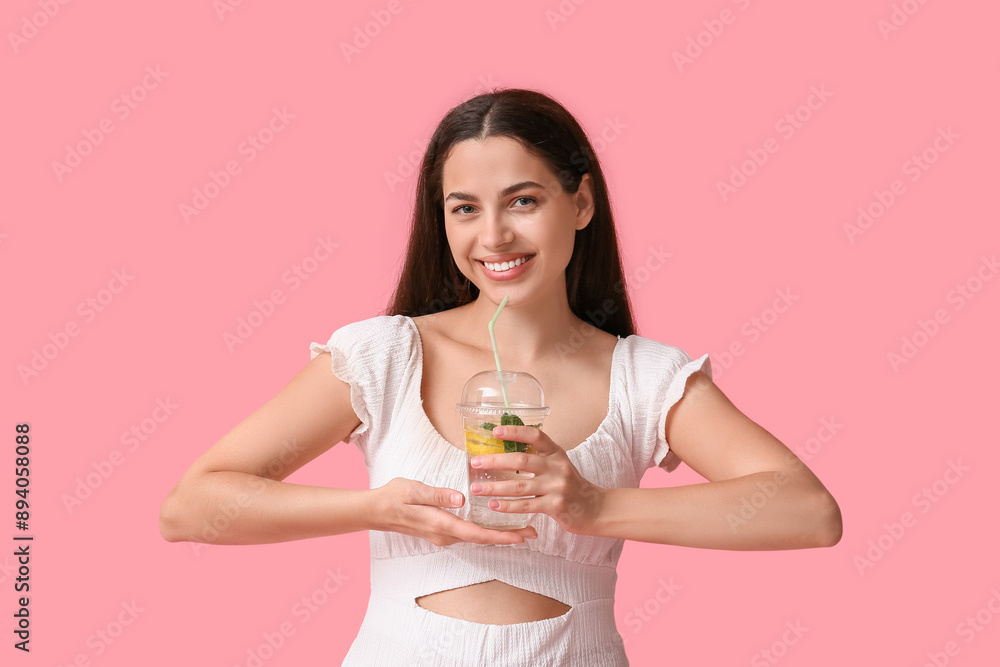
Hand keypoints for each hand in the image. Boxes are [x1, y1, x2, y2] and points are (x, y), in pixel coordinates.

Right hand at [371, 477, 537, 546]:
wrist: (375, 510)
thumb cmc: (394, 497)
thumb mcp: (414, 490)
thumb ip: (437, 494)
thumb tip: (460, 499)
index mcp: (441, 524)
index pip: (477, 533)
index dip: (501, 536)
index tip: (522, 535)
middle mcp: (445, 534)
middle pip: (482, 538)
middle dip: (507, 537)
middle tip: (533, 533)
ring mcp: (443, 535)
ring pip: (476, 537)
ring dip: (498, 534)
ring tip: (520, 529)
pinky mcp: (441, 530)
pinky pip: (469, 533)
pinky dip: (486, 530)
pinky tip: (494, 523)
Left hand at [469, 425, 606, 534]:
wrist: (595, 509)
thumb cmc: (571, 485)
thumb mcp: (558, 465)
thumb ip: (538, 458)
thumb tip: (505, 451)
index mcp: (557, 453)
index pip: (535, 435)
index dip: (515, 431)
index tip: (494, 431)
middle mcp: (557, 467)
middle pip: (522, 460)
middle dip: (495, 461)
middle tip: (475, 462)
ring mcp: (557, 487)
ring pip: (519, 486)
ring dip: (495, 486)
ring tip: (476, 487)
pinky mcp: (556, 506)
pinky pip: (526, 505)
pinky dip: (507, 505)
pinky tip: (493, 505)